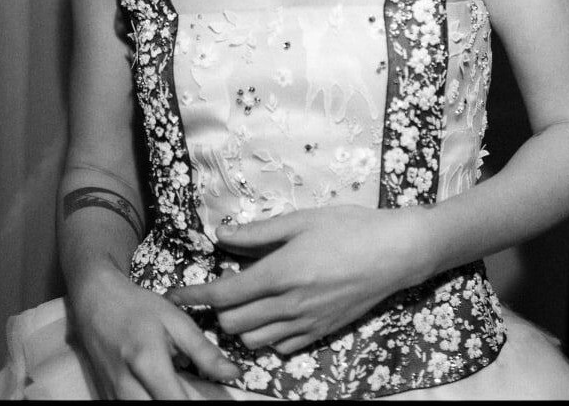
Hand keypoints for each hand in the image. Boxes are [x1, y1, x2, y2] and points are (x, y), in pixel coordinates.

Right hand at [71, 262, 240, 398]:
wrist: (96, 302)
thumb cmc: (139, 307)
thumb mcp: (176, 320)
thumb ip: (204, 351)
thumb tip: (235, 374)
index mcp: (147, 363)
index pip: (178, 403)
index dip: (201, 404)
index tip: (220, 399)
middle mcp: (125, 387)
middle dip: (184, 404)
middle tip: (200, 394)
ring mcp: (113, 397)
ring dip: (168, 402)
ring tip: (182, 388)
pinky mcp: (107, 399)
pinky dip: (154, 400)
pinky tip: (165, 390)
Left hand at [170, 205, 425, 354]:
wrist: (395, 253)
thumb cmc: (349, 228)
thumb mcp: (301, 220)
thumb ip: (258, 232)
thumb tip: (221, 234)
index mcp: (280, 274)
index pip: (223, 296)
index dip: (193, 297)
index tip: (174, 295)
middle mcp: (289, 306)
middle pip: (232, 325)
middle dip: (217, 310)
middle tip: (220, 287)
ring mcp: (306, 325)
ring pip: (253, 341)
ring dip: (242, 324)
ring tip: (247, 300)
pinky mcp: (321, 334)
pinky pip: (281, 347)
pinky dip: (268, 335)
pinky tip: (274, 312)